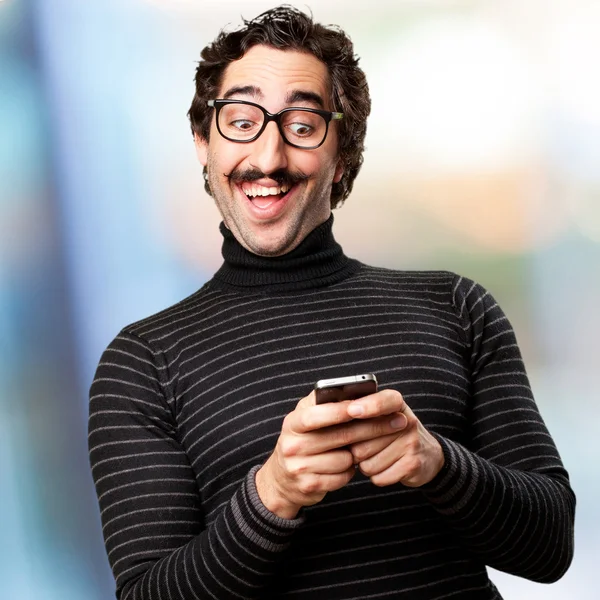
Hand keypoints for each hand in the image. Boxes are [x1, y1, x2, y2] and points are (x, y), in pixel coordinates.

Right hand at [256, 391, 406, 518]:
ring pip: (345, 459)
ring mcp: (298, 467)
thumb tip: (357, 394)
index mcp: (293, 422)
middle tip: (398, 422)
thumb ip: (324, 404)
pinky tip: (343, 466)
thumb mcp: (305, 419)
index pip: (317, 414)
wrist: (282, 478)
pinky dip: (348, 472)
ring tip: (352, 450)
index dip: (342, 410)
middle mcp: (292, 443)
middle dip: (372, 428)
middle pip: (340, 436)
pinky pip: (342, 477)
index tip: (366, 405)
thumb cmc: (304, 440)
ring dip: (356, 455)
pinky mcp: (308, 486)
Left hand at [347, 389, 444, 486]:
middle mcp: (407, 421)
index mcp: (397, 403)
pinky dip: (377, 476)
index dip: (368, 406)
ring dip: (365, 465)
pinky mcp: (413, 465)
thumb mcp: (383, 414)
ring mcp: (412, 443)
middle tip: (362, 447)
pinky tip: (385, 468)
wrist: (428, 454)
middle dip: (355, 449)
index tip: (352, 411)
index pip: (384, 400)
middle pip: (364, 441)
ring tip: (376, 457)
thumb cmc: (393, 431)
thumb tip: (332, 415)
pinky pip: (379, 477)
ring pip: (368, 463)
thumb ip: (361, 411)